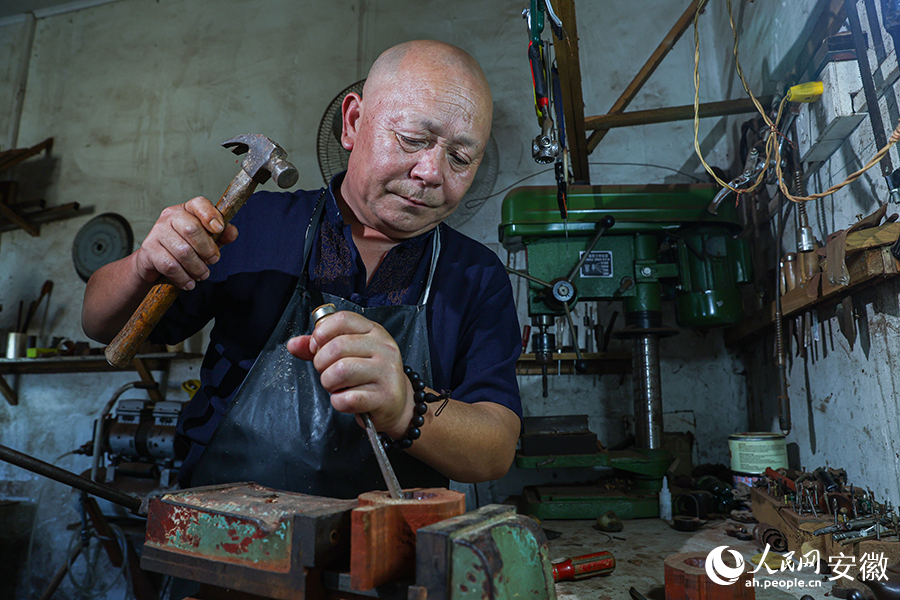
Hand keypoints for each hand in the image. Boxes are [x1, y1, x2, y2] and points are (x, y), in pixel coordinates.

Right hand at [133, 197, 237, 289]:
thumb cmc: (186, 247)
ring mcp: (157, 232)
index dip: (210, 215)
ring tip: (202, 275)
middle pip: (192, 229)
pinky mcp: (149, 250)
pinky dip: (183, 277)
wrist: (155, 262)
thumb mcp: (207, 240)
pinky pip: (170, 266)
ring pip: (183, 251)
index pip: (199, 204)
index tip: (219, 229)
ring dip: (197, 267)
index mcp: (187, 209)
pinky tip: (189, 283)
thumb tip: (232, 232)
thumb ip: (221, 236)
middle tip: (213, 260)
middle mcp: (170, 216)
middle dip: (207, 249)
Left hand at [286, 311, 412, 437]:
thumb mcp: (349, 353)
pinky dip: (339, 402)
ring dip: (329, 383)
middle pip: (337, 347)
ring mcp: (386, 372)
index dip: (321, 333)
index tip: (316, 347)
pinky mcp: (385, 396)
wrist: (398, 402)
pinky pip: (348, 399)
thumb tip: (294, 344)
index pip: (342, 319)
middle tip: (327, 372)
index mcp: (373, 331)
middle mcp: (383, 348)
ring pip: (340, 371)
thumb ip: (320, 346)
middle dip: (322, 364)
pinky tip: (346, 399)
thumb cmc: (369, 376)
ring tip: (336, 386)